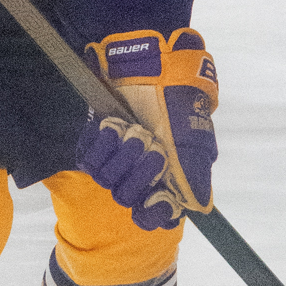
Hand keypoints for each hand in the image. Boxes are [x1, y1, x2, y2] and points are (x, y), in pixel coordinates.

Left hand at [77, 28, 219, 224]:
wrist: (156, 69)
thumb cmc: (179, 105)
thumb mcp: (196, 142)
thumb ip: (195, 178)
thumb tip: (196, 206)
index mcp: (165, 177)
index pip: (155, 215)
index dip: (154, 213)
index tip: (157, 198)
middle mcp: (138, 172)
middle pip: (128, 197)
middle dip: (140, 173)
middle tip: (153, 146)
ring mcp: (115, 157)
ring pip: (107, 179)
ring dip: (123, 156)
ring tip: (135, 131)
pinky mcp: (96, 141)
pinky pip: (89, 159)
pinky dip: (104, 145)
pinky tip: (115, 128)